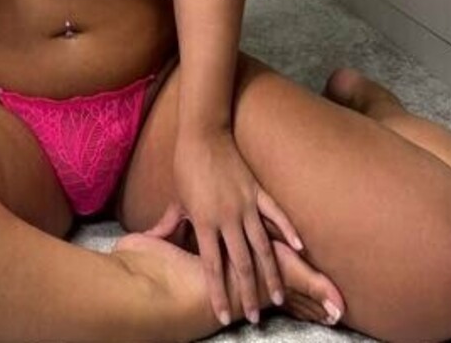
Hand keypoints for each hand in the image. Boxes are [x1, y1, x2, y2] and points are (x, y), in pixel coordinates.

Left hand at [145, 130, 301, 326]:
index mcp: (204, 221)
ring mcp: (245, 203)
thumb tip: (151, 238)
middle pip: (241, 263)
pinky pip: (276, 213)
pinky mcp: (257, 190)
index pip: (212, 266)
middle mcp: (226, 217)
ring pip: (262, 245)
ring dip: (270, 273)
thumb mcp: (176, 198)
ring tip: (278, 298)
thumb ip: (169, 223)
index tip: (224, 315)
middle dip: (247, 293)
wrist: (202, 132)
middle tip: (254, 318)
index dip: (218, 292)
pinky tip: (299, 249)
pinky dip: (288, 230)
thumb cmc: (185, 166)